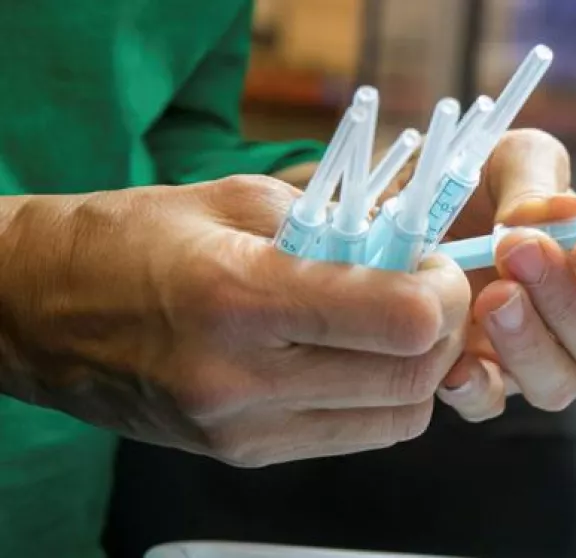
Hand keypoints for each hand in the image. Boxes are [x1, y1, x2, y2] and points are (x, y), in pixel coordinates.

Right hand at [0, 176, 469, 465]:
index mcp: (240, 295)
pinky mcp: (243, 455)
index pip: (400, 320)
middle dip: (446, 330)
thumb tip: (408, 246)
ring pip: (396, 419)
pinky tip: (355, 356)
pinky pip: (353, 435)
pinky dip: (378, 397)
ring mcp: (244, 430)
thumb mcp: (234, 201)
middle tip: (430, 291)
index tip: (433, 265)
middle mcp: (244, 378)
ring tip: (393, 324)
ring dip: (417, 369)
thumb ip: (334, 225)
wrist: (39, 312)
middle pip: (411, 377)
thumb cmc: (129, 240)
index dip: (441, 291)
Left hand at [435, 130, 575, 420]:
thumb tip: (550, 214)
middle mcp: (575, 326)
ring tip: (491, 296)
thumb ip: (532, 176)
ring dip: (531, 344)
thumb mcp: (502, 158)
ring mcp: (528, 359)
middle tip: (519, 251)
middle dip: (570, 302)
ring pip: (559, 385)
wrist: (400, 211)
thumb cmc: (471, 184)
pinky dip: (477, 390)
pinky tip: (457, 363)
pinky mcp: (476, 379)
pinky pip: (489, 405)